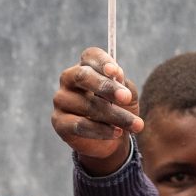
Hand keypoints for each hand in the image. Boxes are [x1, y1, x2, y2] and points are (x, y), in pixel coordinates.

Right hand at [53, 47, 141, 175]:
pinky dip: (101, 130)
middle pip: (83, 76)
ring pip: (87, 105)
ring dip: (115, 115)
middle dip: (107, 87)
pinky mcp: (59, 121)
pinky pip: (80, 125)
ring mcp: (61, 100)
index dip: (102, 62)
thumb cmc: (118, 110)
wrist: (111, 140)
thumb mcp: (126, 96)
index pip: (90, 56)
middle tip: (126, 98)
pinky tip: (116, 132)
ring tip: (135, 125)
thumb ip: (123, 85)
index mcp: (86, 66)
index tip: (116, 72)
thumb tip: (117, 76)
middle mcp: (69, 79)